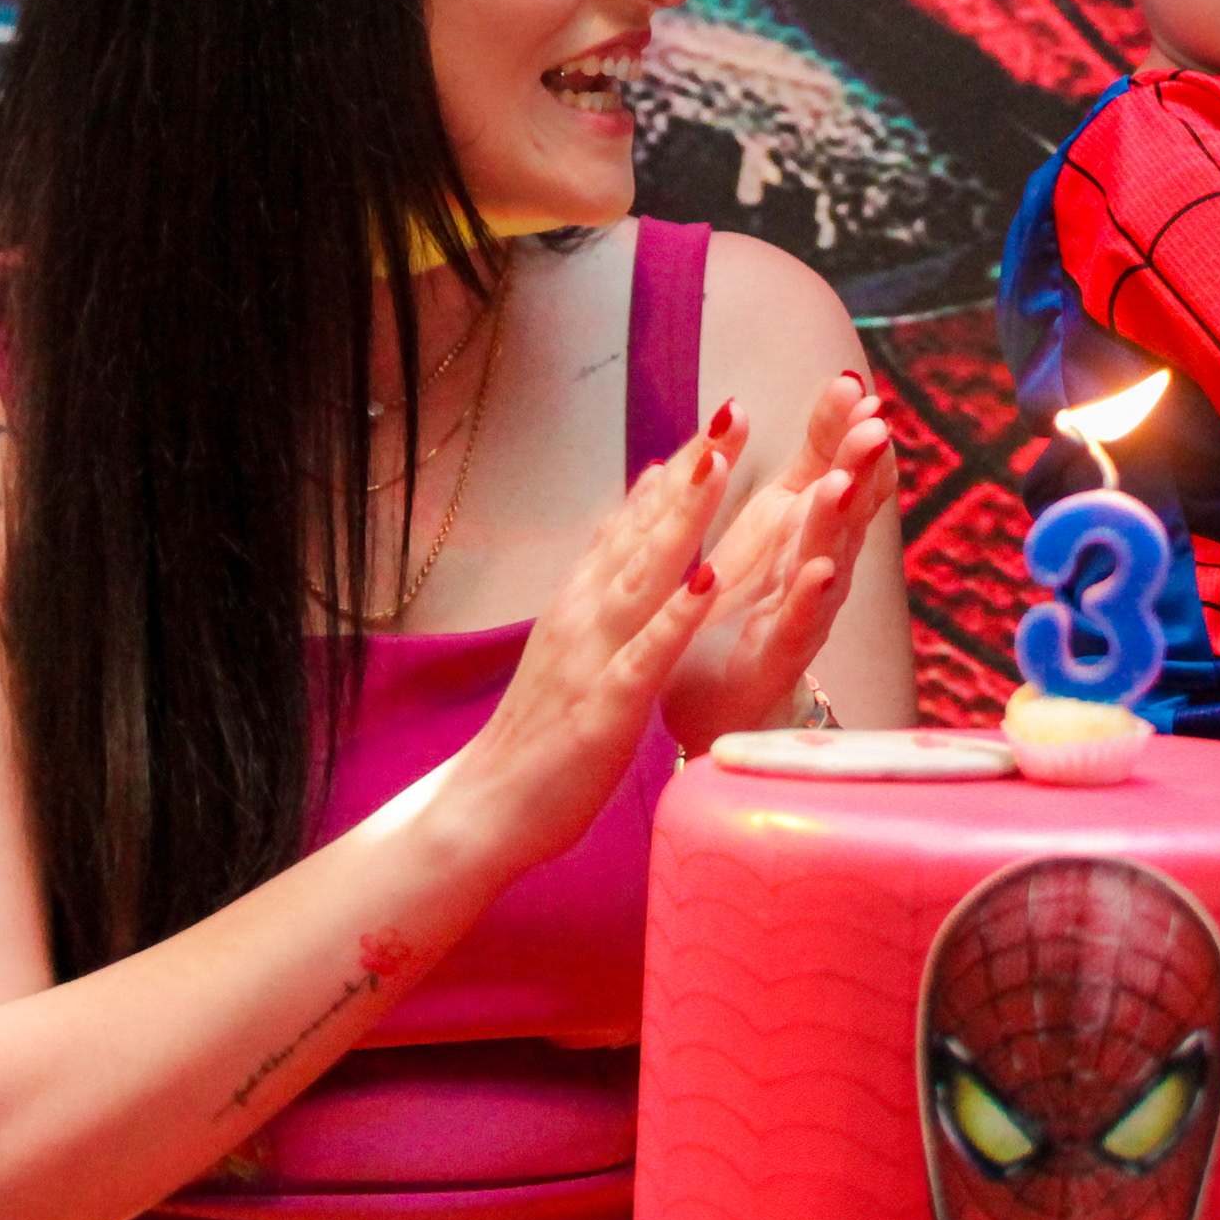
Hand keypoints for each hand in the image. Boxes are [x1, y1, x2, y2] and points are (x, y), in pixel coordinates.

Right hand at [442, 416, 738, 872]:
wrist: (486, 806)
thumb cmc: (543, 725)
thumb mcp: (575, 633)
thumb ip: (607, 566)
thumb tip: (642, 496)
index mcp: (585, 598)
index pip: (637, 519)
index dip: (682, 468)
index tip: (724, 415)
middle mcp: (587, 613)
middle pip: (645, 530)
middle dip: (692, 472)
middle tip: (732, 413)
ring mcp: (594, 655)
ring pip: (643, 575)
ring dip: (682, 520)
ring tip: (717, 467)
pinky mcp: (605, 706)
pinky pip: (645, 654)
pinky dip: (674, 617)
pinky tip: (705, 584)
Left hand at [663, 373, 899, 750]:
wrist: (714, 697)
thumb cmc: (749, 601)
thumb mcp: (779, 515)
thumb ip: (812, 457)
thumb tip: (850, 384)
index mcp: (808, 526)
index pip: (843, 470)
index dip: (850, 432)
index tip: (857, 388)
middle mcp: (820, 564)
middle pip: (846, 511)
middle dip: (861, 468)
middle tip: (874, 426)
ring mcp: (805, 611)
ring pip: (828, 560)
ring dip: (837, 523)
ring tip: (843, 484)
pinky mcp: (779, 656)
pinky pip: (798, 624)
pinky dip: (810, 598)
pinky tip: (819, 572)